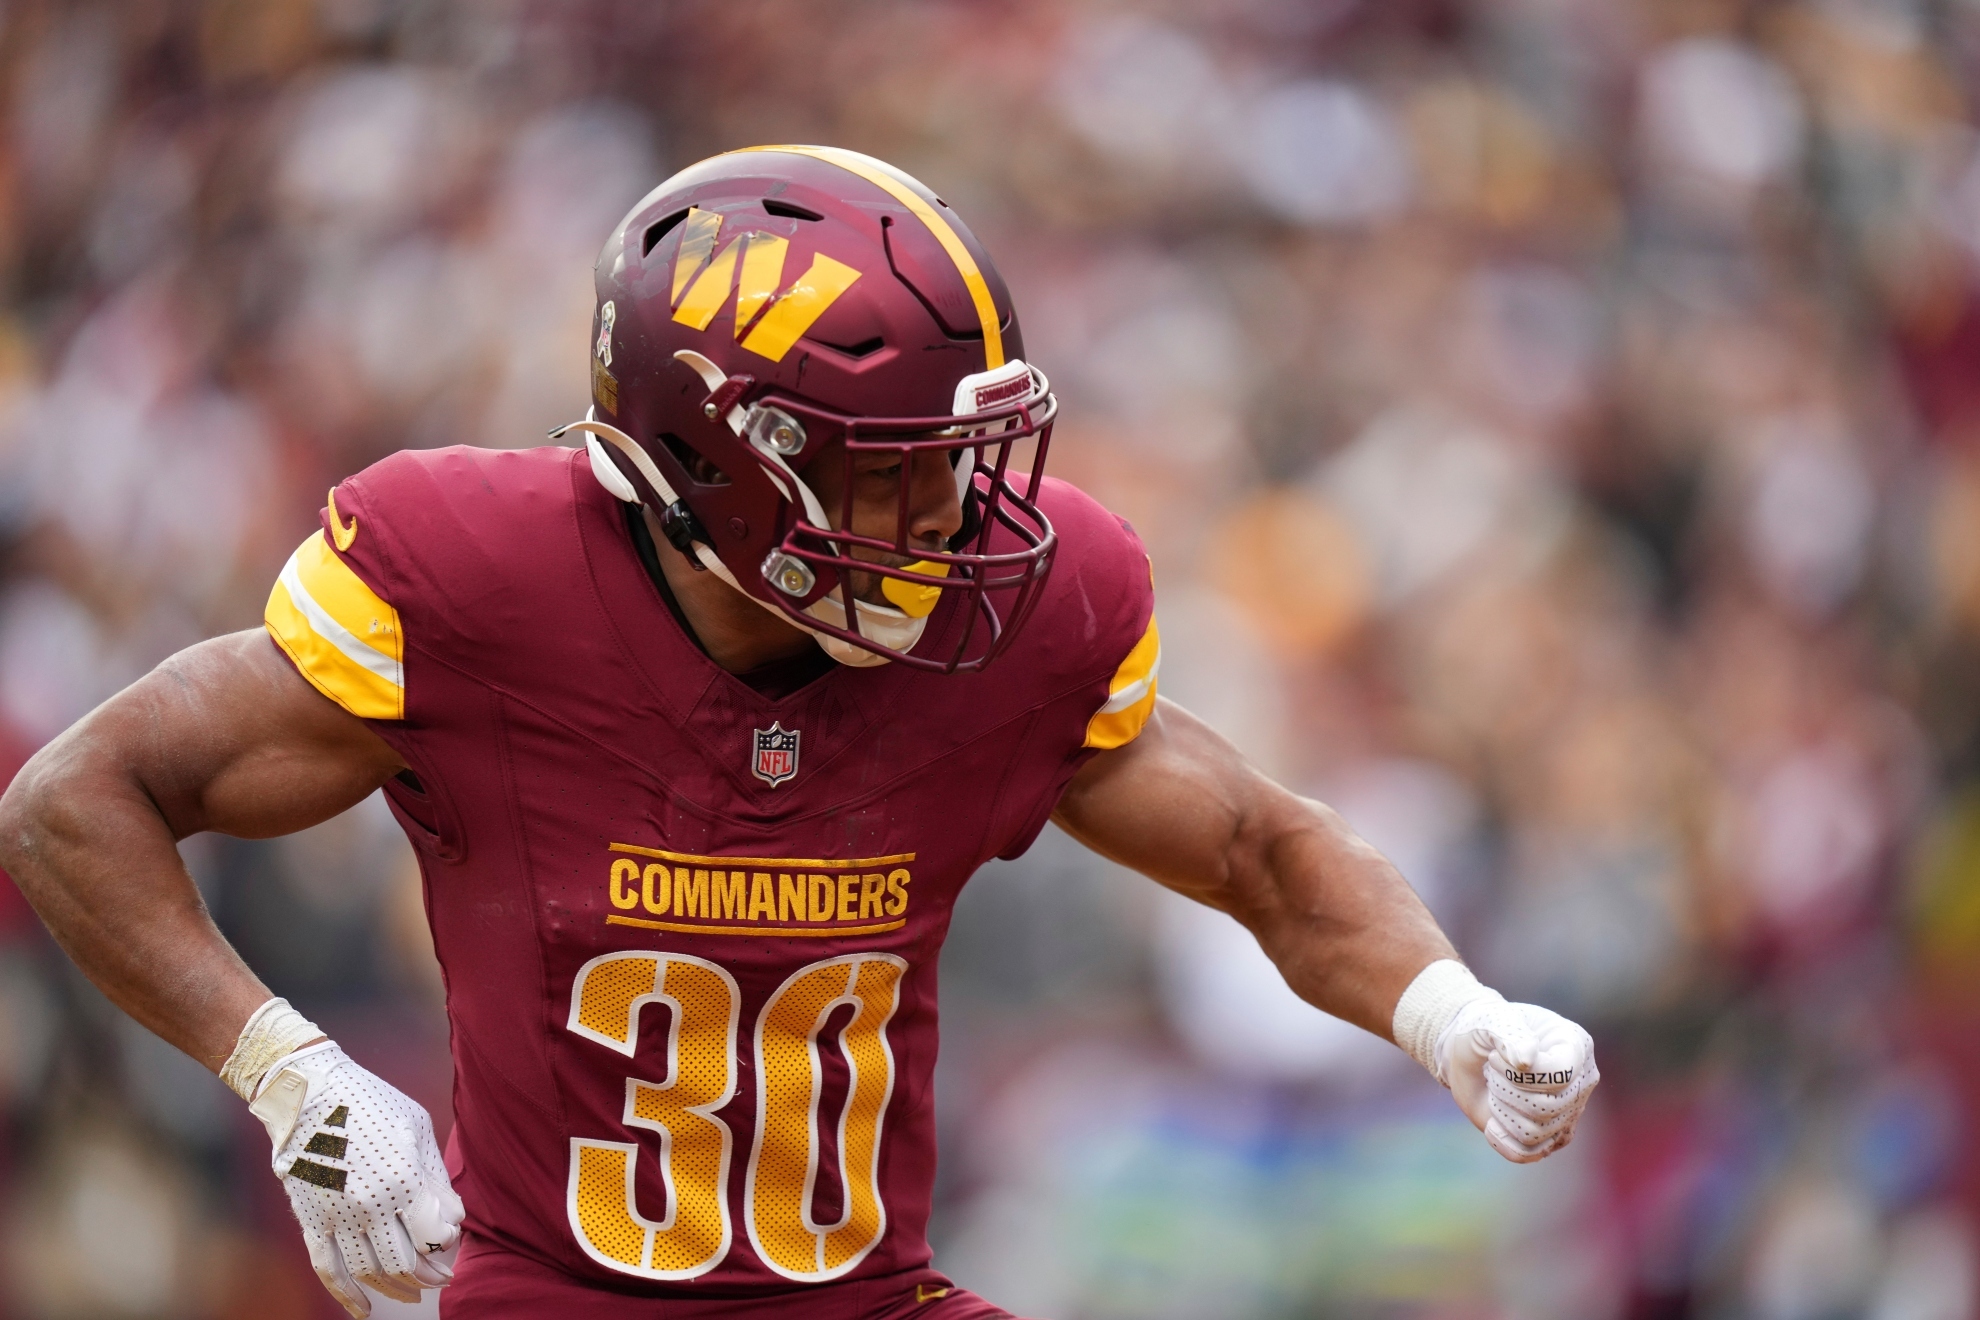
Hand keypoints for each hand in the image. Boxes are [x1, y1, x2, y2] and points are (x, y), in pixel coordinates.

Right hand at [248, 1041, 463, 1316]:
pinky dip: (345, 1295)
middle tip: (442, 1278)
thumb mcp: (418, 1129)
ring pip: (369, 1272)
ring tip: (414, 1295)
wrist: (309, 1093)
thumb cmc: (373, 1103)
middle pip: (404, 1262)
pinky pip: (327, 1269)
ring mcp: (336, 1217)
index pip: (434, 1236)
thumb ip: (437, 1179)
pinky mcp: (310, 1221)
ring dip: (394, 1290)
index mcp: (402, 1180)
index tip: (449, 1240)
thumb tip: (455, 1220)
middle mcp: (370, 1205)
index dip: (446, 1244)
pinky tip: (363, 1310)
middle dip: (428, 1276)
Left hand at [1435, 998, 1597, 1163]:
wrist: (1471, 1056)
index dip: (1518, 1072)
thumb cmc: (1485, 1031)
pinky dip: (1501, 1140)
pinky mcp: (1551, 1138)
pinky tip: (1492, 1121)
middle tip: (1492, 1071)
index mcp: (1576, 1045)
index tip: (1495, 1055)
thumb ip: (1508, 1033)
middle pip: (1546, 1106)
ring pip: (1534, 1132)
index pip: (1558, 1074)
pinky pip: (1526, 1153)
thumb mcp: (1489, 1021)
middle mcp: (1581, 1082)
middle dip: (1505, 1090)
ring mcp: (1570, 1113)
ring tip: (1496, 1089)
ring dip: (1501, 1111)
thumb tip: (1526, 1059)